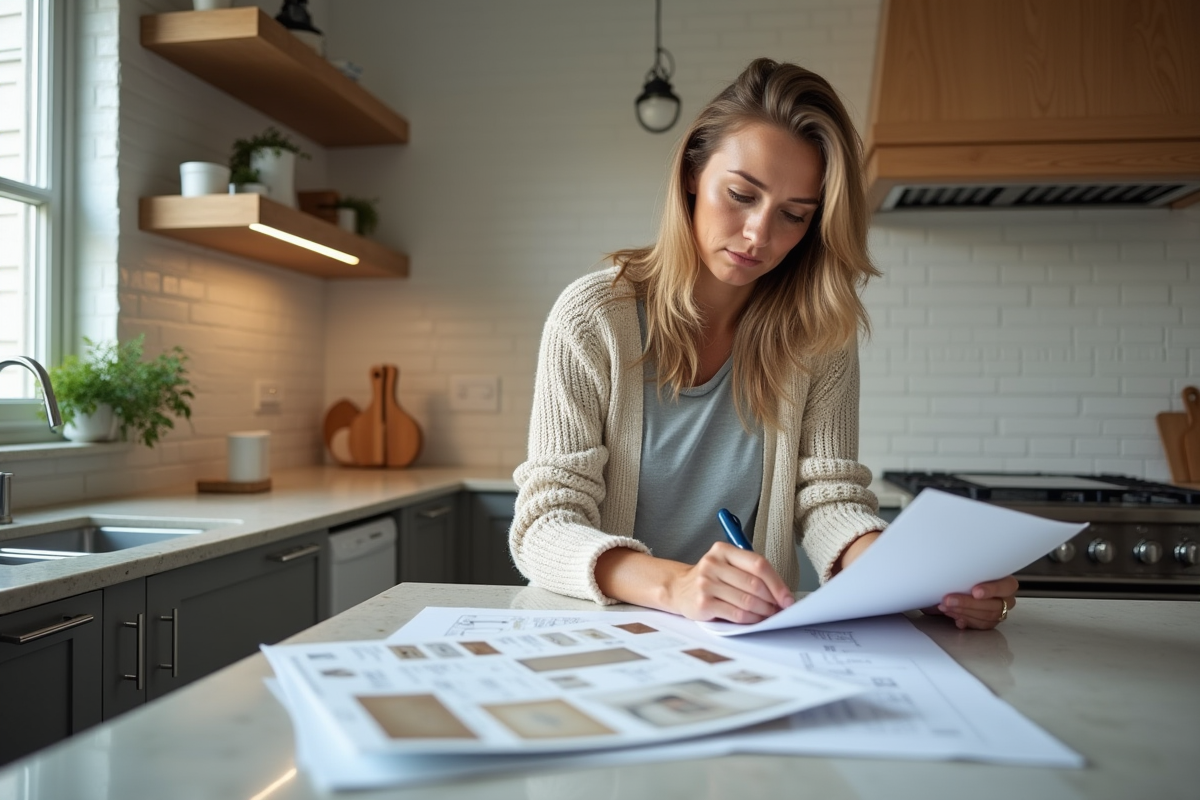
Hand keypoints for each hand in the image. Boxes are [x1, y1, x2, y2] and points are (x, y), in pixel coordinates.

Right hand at [664, 542, 794, 623]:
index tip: (787, 597)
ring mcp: (706, 583)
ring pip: (747, 600)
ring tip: (770, 615)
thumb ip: (750, 573)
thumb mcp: (726, 565)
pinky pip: (736, 613)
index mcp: (723, 550)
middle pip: (754, 583)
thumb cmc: (710, 578)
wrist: (678, 588)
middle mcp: (713, 564)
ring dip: (764, 611)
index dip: (777, 583)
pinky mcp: (703, 603)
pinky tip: (756, 620)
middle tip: (781, 608)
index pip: (758, 564)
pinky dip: (751, 619)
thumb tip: (780, 593)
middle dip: (773, 599)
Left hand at [926, 576, 1018, 629]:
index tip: (975, 592)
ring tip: (945, 607)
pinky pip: (979, 624)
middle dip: (967, 603)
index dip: (991, 590)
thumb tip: (951, 569)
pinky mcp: (990, 622)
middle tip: (948, 600)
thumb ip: (968, 571)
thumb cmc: (971, 575)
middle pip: (993, 605)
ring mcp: (1000, 612)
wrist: (967, 586)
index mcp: (1007, 583)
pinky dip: (964, 619)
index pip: (1006, 586)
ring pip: (985, 617)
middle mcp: (1006, 599)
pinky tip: (952, 614)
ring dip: (962, 612)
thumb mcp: (971, 569)